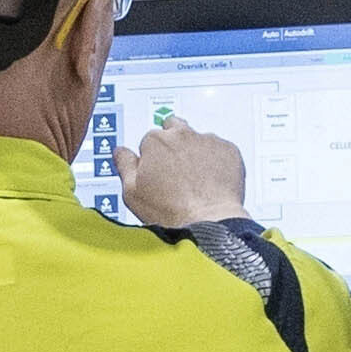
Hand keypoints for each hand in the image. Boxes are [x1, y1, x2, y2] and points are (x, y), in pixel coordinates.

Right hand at [121, 122, 250, 225]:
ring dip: (196, 152)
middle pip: (175, 128)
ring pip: (199, 139)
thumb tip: (120, 151)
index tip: (157, 172)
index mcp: (156, 141)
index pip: (150, 139)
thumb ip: (125, 165)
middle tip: (176, 169)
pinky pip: (221, 150)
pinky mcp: (230, 150)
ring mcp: (208, 141)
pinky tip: (212, 181)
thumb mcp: (132, 192)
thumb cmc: (170, 211)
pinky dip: (217, 161)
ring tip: (196, 180)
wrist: (208, 223)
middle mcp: (183, 134)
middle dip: (173, 144)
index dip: (152, 157)